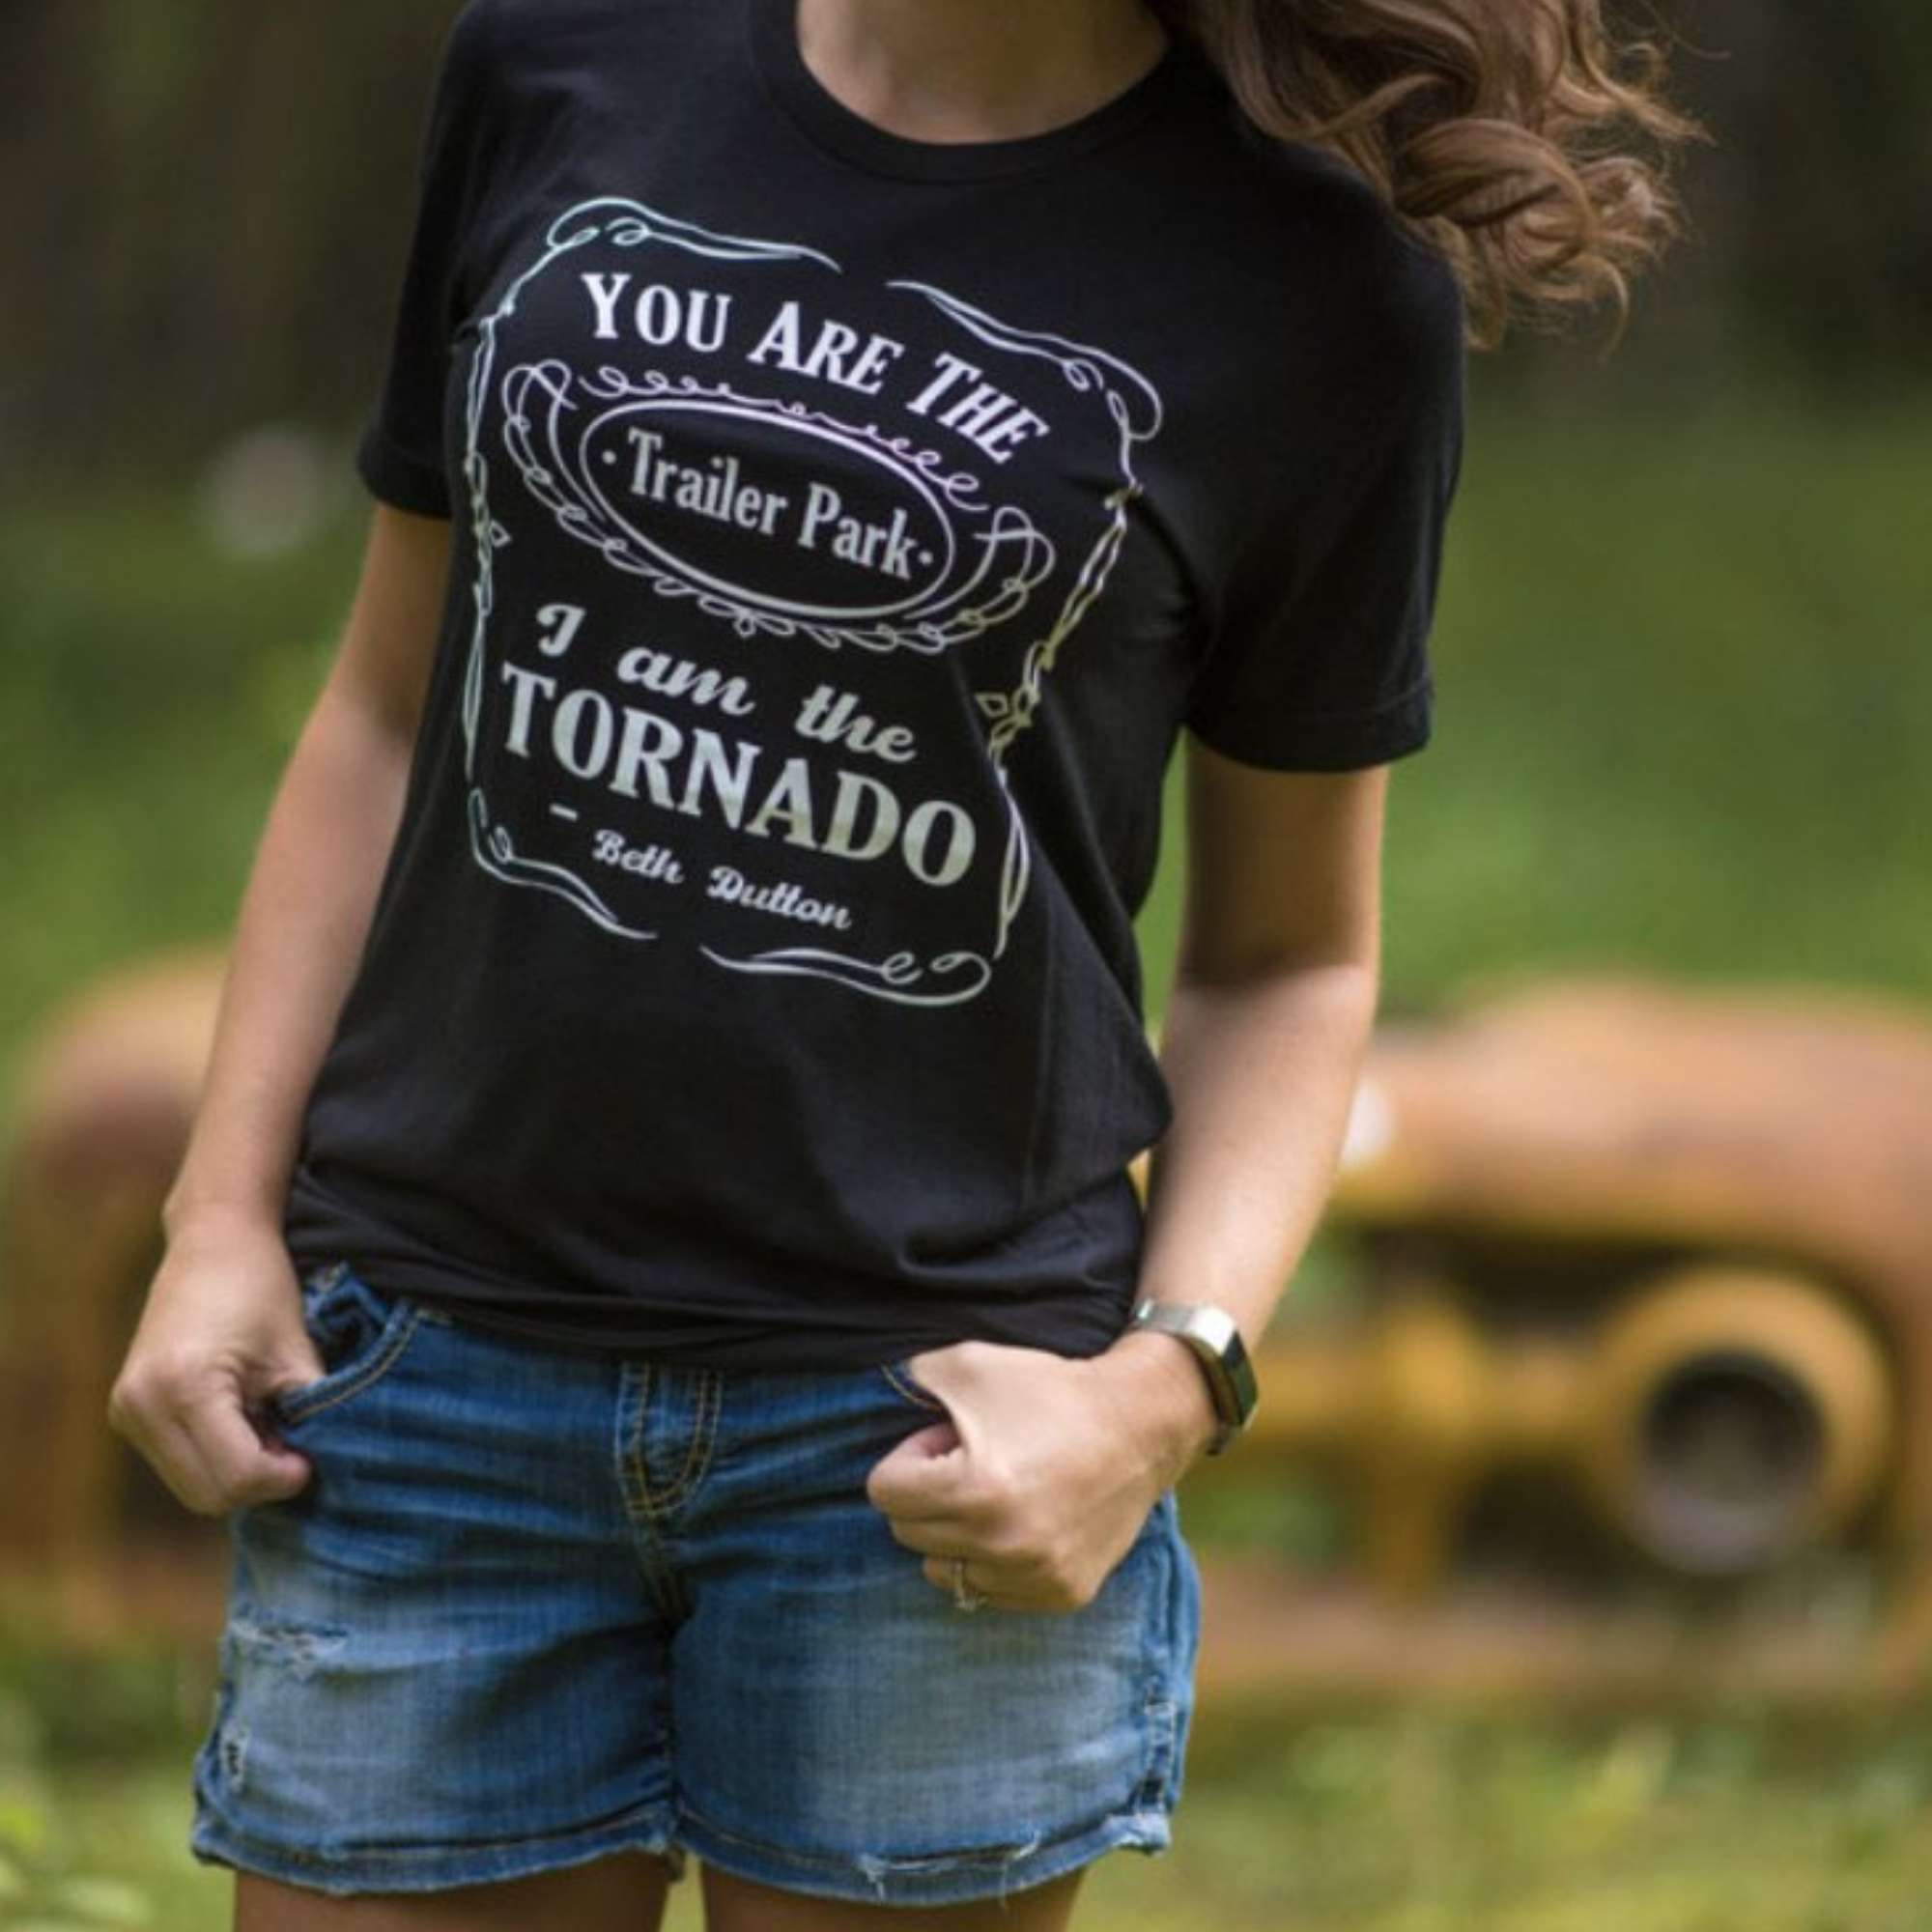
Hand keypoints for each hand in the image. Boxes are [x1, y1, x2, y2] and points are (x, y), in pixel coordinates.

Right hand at [107, 1216, 323, 1515]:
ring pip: (190, 1488)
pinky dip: (214, 1458)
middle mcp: (141, 1405)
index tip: (312, 1457)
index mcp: (184, 1386)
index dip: (285, 1477)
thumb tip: (321, 1470)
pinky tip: (243, 1422)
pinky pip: (176, 1464)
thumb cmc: (262, 1287)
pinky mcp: (126, 1411)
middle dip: (260, 1482)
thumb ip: (309, 1417)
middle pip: (209, 1495)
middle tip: (295, 1446)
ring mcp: (126, 1410)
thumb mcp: (297, 1355)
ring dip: (237, 1474)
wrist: (214, 1239)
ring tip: (271, 1429)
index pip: (237, 1475)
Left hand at [865, 1334, 1216, 1613]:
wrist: (1140, 1423)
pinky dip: (995, 1558)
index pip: (883, 1492)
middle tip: (973, 1460)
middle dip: (929, 1494)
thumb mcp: (968, 1364)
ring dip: (957, 1533)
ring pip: (944, 1569)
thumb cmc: (1048, 1390)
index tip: (948, 1438)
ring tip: (998, 1491)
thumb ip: (910, 1381)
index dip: (912, 1457)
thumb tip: (873, 1400)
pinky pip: (991, 1590)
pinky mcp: (1062, 1594)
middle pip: (907, 1532)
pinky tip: (1027, 1518)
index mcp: (974, 1491)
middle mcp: (1003, 1545)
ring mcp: (1035, 1576)